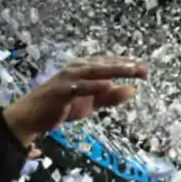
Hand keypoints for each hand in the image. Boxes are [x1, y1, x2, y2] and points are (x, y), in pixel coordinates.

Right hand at [3, 57, 149, 145]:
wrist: (35, 117)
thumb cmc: (63, 107)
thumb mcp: (92, 104)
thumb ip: (111, 97)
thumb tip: (132, 91)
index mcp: (85, 70)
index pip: (110, 64)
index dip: (127, 65)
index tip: (145, 69)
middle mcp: (77, 69)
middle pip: (105, 65)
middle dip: (125, 65)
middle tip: (143, 69)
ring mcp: (68, 78)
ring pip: (94, 71)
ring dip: (113, 70)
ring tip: (130, 70)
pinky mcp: (61, 90)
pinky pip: (79, 86)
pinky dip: (93, 85)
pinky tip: (107, 84)